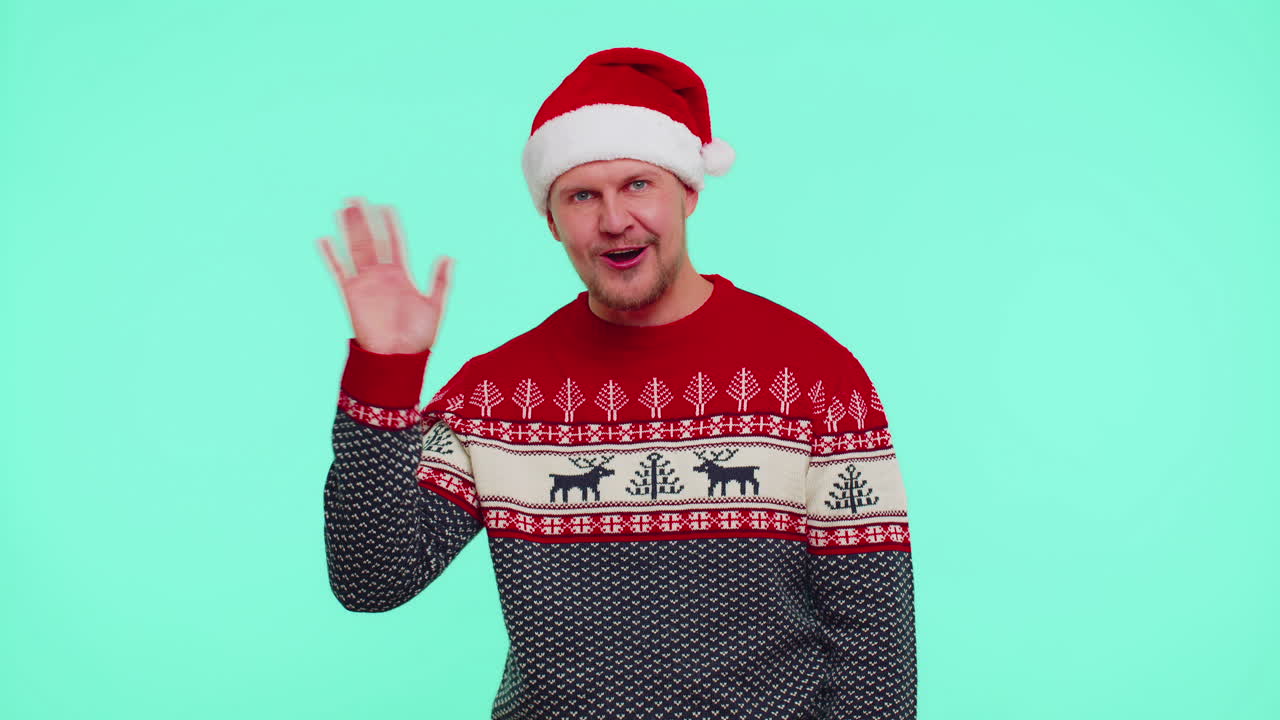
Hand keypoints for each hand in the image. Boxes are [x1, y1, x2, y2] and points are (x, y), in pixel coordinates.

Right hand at [317, 197, 452, 354]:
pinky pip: (339, 272)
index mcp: (400, 276)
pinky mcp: (352, 295)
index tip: (387, 206)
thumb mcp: (435, 306)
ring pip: (355, 250)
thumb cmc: (418, 338)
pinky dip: (331, 257)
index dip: (391, 226)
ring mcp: (365, 284)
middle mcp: (381, 276)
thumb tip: (447, 256)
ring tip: (343, 209)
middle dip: (364, 220)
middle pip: (371, 241)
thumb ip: (440, 281)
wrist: (398, 359)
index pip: (394, 244)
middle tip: (356, 198)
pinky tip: (324, 240)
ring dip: (349, 230)